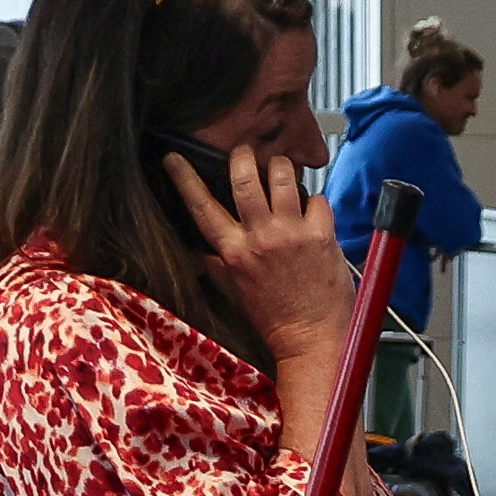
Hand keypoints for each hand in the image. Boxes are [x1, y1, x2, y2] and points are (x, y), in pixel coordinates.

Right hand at [162, 137, 352, 377]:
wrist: (312, 340)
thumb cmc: (276, 320)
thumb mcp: (236, 294)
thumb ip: (218, 267)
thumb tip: (199, 252)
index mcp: (233, 253)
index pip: (202, 207)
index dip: (184, 178)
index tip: (174, 158)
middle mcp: (260, 238)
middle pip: (244, 177)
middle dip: (244, 156)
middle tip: (247, 155)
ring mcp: (291, 234)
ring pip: (282, 175)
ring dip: (282, 168)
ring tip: (283, 176)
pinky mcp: (321, 235)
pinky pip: (317, 198)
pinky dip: (315, 202)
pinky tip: (313, 215)